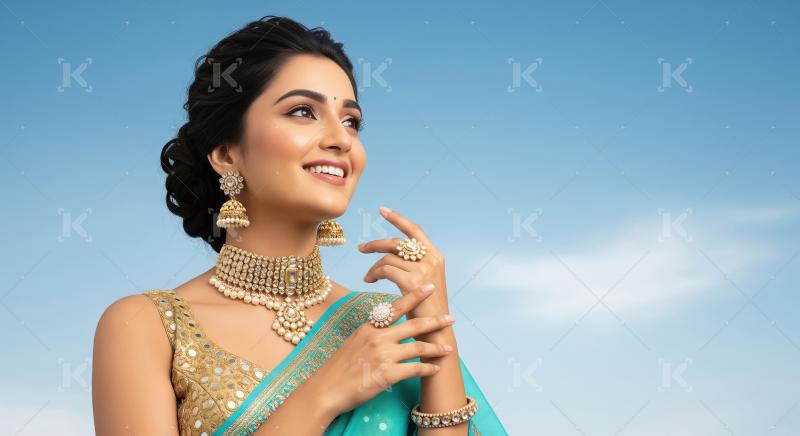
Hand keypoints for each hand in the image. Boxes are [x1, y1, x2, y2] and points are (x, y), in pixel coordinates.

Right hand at [306, 286, 455, 419]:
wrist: (326, 389)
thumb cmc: (339, 367)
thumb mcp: (354, 341)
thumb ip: (372, 331)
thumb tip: (386, 324)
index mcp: (370, 327)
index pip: (396, 307)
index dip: (415, 296)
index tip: (430, 288)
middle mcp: (378, 338)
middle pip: (414, 325)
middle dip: (435, 321)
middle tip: (451, 318)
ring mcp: (383, 356)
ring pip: (418, 347)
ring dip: (436, 348)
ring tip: (448, 348)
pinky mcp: (387, 375)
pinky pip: (415, 369)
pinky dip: (428, 369)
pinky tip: (435, 369)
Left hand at [358, 207, 448, 318]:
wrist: (435, 330)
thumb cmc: (426, 309)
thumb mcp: (424, 282)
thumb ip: (414, 265)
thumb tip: (392, 255)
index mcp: (435, 256)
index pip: (414, 230)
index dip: (398, 218)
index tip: (382, 210)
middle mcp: (431, 259)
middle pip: (397, 242)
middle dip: (376, 244)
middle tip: (361, 249)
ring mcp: (423, 269)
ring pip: (388, 258)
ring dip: (373, 267)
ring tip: (368, 277)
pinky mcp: (412, 281)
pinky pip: (385, 269)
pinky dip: (374, 274)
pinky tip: (370, 281)